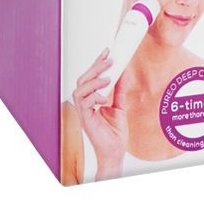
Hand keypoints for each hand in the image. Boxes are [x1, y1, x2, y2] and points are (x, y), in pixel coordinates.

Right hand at [72, 49, 129, 180]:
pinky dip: (94, 97)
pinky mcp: (85, 120)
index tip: (107, 51)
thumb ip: (120, 90)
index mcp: (91, 99)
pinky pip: (84, 104)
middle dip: (95, 67)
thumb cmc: (115, 132)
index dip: (96, 63)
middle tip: (110, 60)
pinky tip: (104, 98)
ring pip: (79, 90)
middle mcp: (85, 104)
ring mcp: (83, 112)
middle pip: (82, 80)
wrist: (115, 152)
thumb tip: (124, 71)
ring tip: (108, 79)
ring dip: (93, 81)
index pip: (90, 77)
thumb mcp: (120, 106)